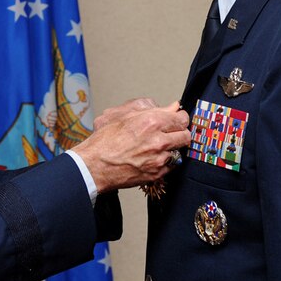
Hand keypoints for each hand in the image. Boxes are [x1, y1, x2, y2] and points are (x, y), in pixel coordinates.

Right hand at [73, 101, 190, 192]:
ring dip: (172, 147)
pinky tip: (152, 157)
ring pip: (180, 151)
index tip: (176, 118)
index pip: (182, 118)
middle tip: (170, 132)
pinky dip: (165, 161)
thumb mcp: (123, 115)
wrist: (95, 166)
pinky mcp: (157, 174)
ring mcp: (159, 159)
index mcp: (151, 122)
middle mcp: (158, 141)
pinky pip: (171, 165)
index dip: (179, 117)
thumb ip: (149, 108)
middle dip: (180, 132)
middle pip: (186, 135)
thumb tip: (169, 106)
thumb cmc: (104, 141)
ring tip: (158, 146)